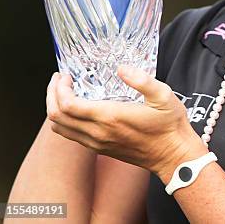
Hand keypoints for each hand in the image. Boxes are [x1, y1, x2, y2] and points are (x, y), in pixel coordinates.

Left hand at [46, 68, 206, 181]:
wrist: (173, 155)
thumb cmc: (169, 125)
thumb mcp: (163, 95)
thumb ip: (141, 79)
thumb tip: (121, 68)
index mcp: (110, 117)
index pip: (67, 106)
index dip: (60, 89)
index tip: (65, 75)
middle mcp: (98, 133)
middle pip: (56, 118)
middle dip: (51, 96)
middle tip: (58, 79)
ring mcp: (97, 143)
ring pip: (60, 129)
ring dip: (55, 108)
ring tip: (63, 91)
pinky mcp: (100, 148)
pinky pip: (72, 135)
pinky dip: (65, 120)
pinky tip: (77, 106)